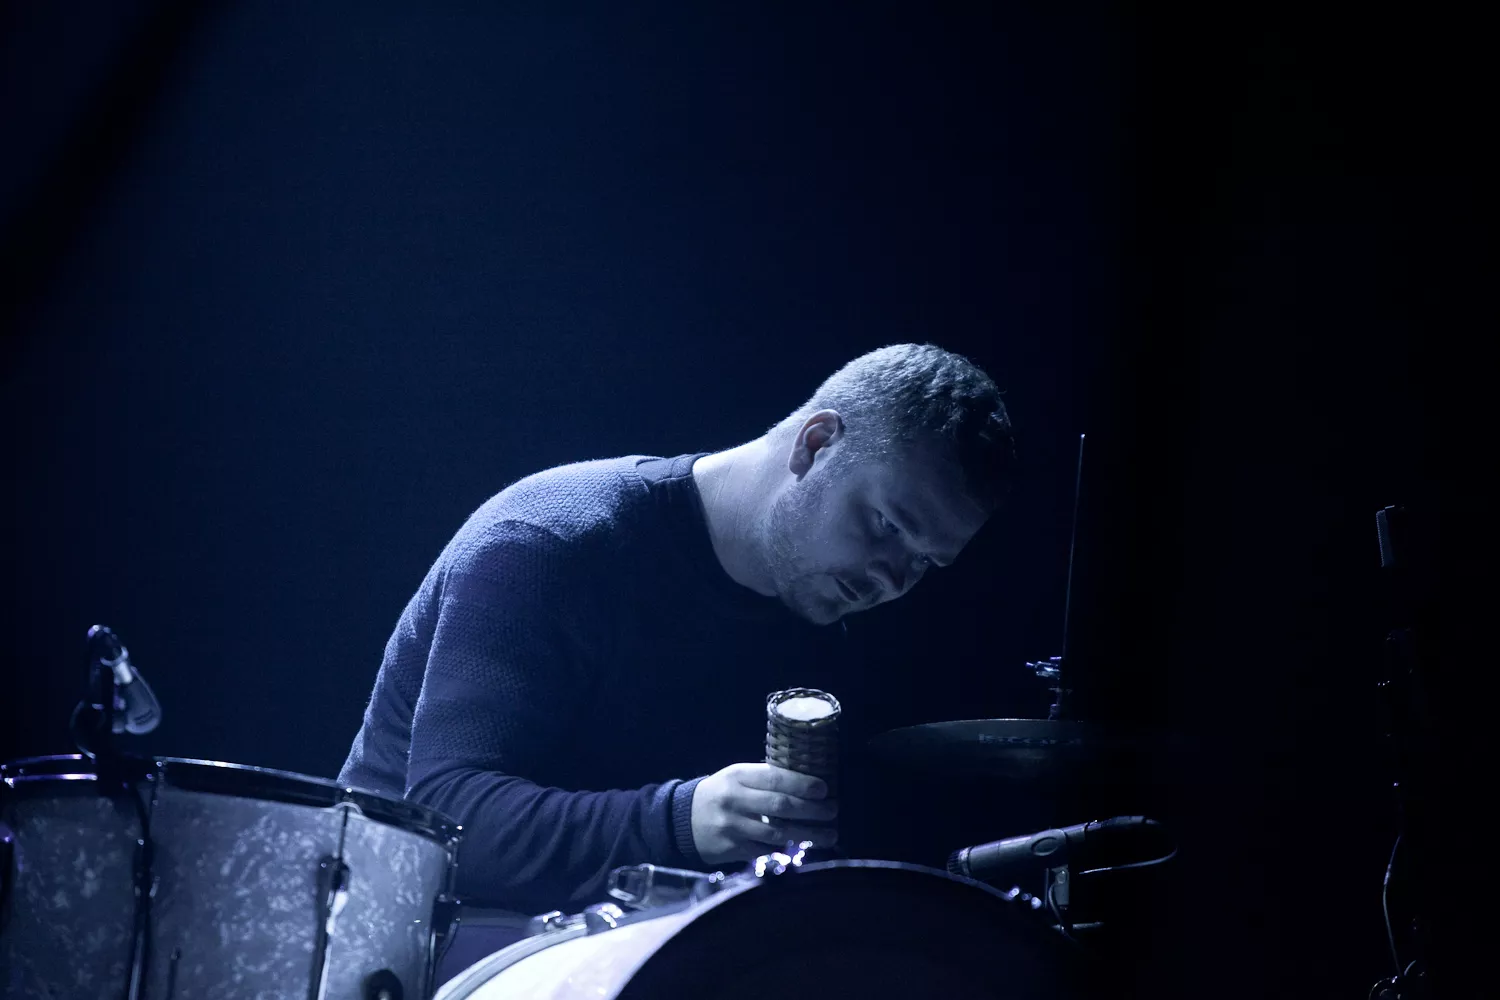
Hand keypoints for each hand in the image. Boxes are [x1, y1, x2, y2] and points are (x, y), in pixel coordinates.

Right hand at [689, 762, 837, 865]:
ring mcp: (733, 826)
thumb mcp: (737, 777)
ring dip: (808, 835)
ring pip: (777, 833)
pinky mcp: (733, 849)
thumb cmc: (721, 793)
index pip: (775, 778)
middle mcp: (735, 800)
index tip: (824, 789)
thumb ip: (765, 779)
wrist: (683, 819)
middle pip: (780, 806)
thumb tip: (807, 783)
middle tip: (833, 811)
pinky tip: (804, 848)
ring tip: (829, 834)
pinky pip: (766, 850)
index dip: (802, 784)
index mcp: (738, 776)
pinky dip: (787, 849)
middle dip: (811, 810)